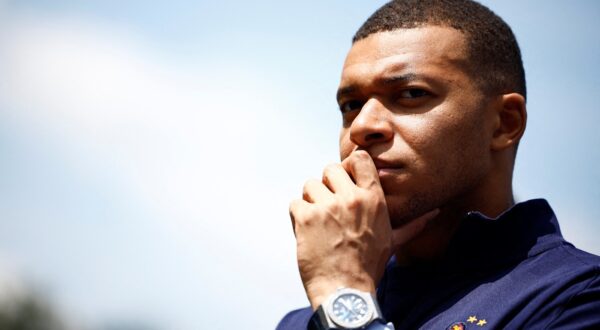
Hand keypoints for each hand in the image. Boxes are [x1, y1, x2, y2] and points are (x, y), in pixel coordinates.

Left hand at [290, 150, 437, 308]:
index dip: (348, 166)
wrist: (345, 290)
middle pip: (330, 169)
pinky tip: (308, 232)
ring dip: (311, 201)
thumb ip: (412, 224)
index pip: (359, 158)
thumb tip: (434, 214)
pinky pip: (295, 204)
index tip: (345, 180)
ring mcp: (327, 207)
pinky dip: (298, 216)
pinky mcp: (306, 217)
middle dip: (327, 185)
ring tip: (319, 222)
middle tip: (329, 206)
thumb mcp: (392, 241)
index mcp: (373, 199)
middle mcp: (351, 198)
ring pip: (310, 185)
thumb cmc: (368, 266)